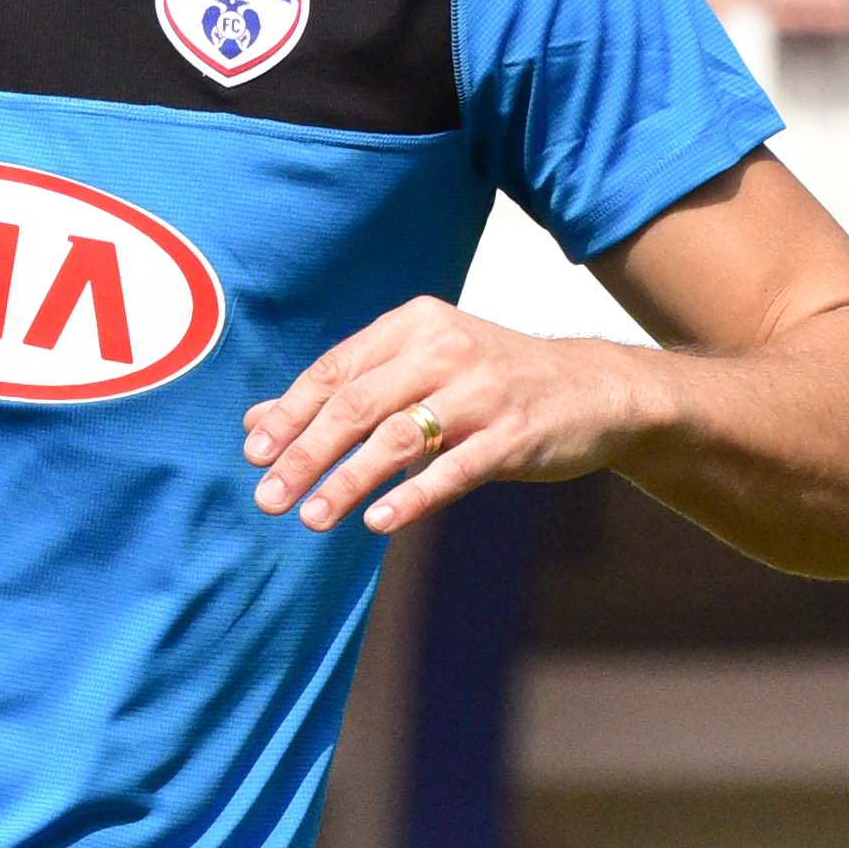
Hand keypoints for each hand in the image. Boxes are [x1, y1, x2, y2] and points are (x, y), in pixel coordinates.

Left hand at [242, 296, 654, 537]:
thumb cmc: (491, 384)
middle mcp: (445, 349)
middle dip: (305, 454)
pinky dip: (412, 496)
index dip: (289, 413)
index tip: (253, 454)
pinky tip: (377, 522)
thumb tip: (255, 422)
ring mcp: (482, 391)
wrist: (595, 389)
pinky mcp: (514, 434)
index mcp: (415, 326)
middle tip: (268, 497)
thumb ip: (344, 393)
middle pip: (357, 405)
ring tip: (311, 517)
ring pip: (398, 438)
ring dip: (348, 481)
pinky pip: (454, 469)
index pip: (335, 370)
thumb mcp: (419, 371)